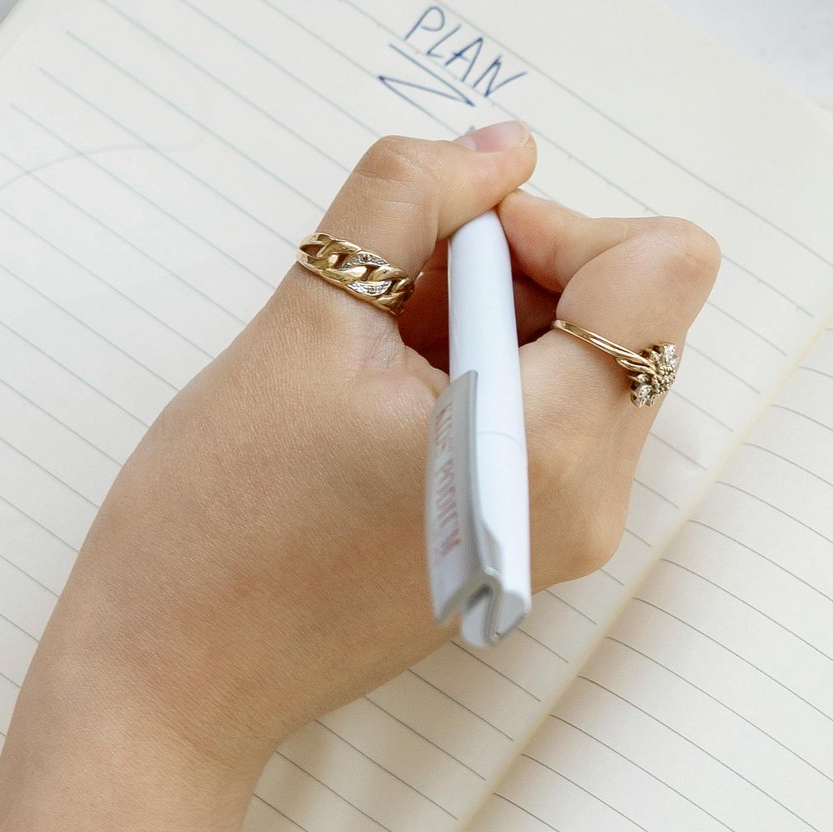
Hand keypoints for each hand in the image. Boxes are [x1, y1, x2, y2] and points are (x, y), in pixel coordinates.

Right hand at [0, 123, 717, 831]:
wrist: (169, 682)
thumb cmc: (219, 520)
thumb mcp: (305, 317)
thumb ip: (409, 199)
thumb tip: (501, 150)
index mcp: (558, 447)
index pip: (663, 265)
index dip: (555, 224)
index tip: (445, 253)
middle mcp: (592, 499)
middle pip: (630, 306)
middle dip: (517, 270)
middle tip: (389, 307)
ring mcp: (564, 532)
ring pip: (585, 355)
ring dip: (492, 320)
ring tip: (370, 362)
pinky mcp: (525, 544)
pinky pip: (547, 414)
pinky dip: (480, 376)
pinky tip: (376, 405)